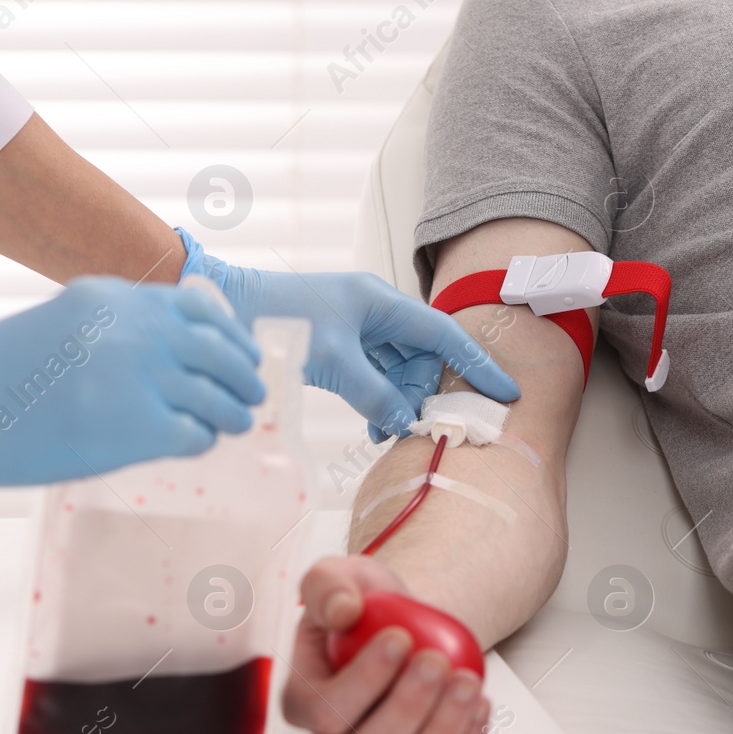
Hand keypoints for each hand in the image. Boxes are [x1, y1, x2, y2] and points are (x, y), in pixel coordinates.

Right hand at [0, 277, 264, 484]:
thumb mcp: (63, 322)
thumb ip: (120, 328)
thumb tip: (176, 353)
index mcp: (116, 298)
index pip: (200, 307)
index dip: (229, 334)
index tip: (240, 352)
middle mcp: (136, 329)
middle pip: (222, 351)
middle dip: (244, 374)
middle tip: (250, 394)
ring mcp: (140, 377)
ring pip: (220, 396)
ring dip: (232, 413)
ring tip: (231, 424)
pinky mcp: (138, 428)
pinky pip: (197, 434)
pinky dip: (202, 441)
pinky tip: (190, 444)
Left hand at [177, 228, 519, 439]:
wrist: (226, 312)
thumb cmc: (279, 323)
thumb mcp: (334, 362)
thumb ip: (375, 394)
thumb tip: (406, 424)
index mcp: (380, 302)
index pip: (444, 334)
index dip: (477, 364)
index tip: (505, 391)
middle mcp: (374, 309)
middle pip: (423, 355)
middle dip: (427, 391)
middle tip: (424, 426)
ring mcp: (356, 326)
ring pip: (398, 367)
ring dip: (400, 399)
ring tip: (391, 432)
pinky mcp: (338, 343)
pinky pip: (374, 373)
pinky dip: (378, 398)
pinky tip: (374, 423)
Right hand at [282, 555, 491, 733]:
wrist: (406, 624)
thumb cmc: (365, 606)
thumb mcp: (338, 577)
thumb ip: (327, 586)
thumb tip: (342, 610)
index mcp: (305, 701)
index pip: (325, 711)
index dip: (364, 681)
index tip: (400, 637)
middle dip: (408, 708)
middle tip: (437, 661)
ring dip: (444, 730)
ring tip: (467, 680)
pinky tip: (480, 703)